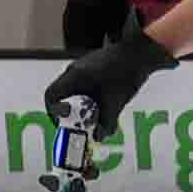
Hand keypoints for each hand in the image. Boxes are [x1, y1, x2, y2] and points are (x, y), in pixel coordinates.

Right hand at [49, 27, 169, 135]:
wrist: (141, 53)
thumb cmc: (126, 74)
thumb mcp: (115, 104)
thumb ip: (106, 123)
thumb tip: (99, 138)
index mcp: (74, 77)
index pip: (51, 96)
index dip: (53, 113)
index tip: (65, 124)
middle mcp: (74, 71)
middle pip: (62, 95)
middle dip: (70, 112)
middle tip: (81, 124)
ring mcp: (84, 68)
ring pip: (75, 92)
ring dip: (82, 106)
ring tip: (96, 116)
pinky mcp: (94, 68)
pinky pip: (85, 87)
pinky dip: (90, 99)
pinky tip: (105, 105)